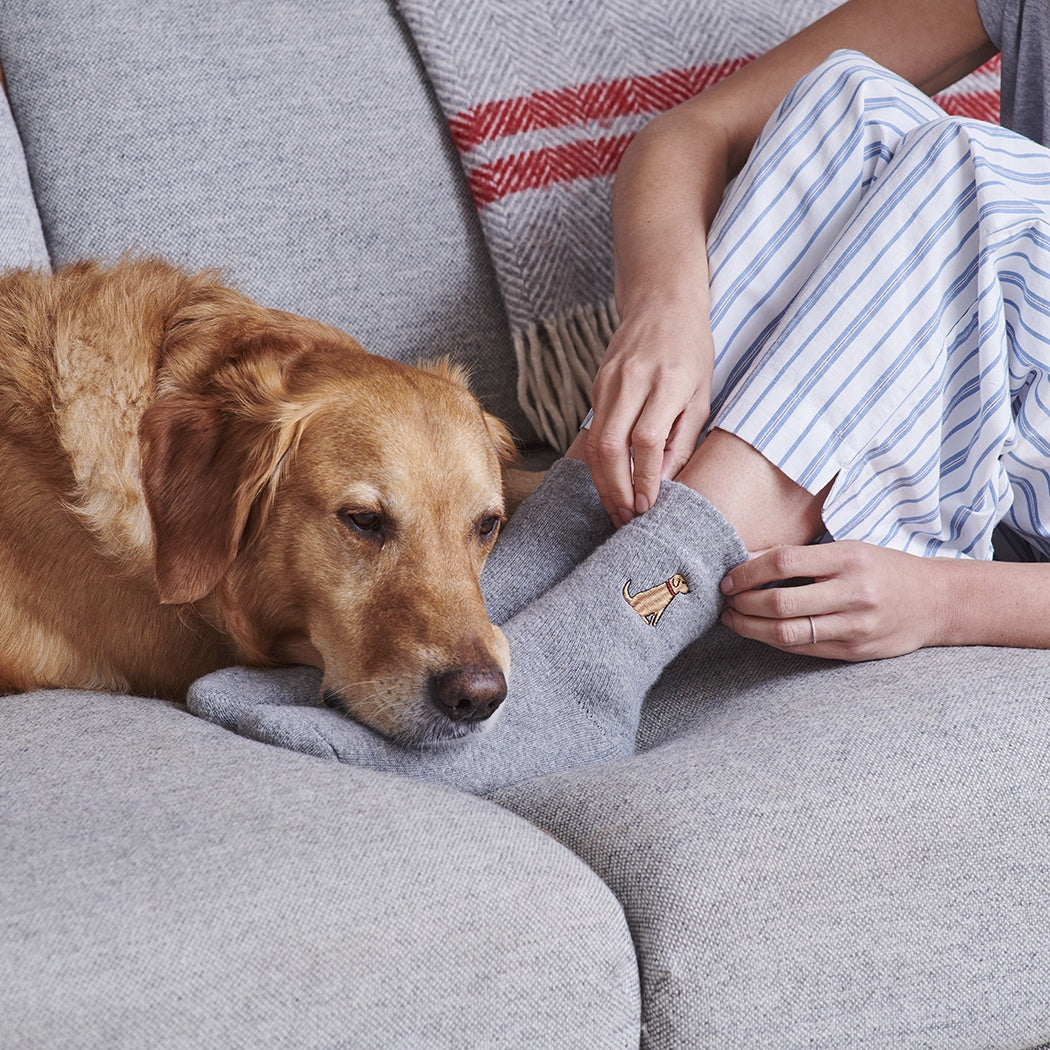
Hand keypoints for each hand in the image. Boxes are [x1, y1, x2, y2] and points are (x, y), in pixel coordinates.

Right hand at [581, 300, 712, 526]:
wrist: (661, 305)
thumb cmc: (690, 352)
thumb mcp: (701, 396)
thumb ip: (682, 440)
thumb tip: (665, 484)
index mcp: (667, 382)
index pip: (647, 441)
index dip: (645, 479)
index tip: (648, 506)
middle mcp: (631, 381)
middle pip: (611, 447)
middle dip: (616, 490)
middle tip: (626, 518)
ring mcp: (608, 382)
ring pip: (594, 443)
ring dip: (602, 482)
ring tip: (616, 507)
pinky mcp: (596, 385)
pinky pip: (593, 431)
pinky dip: (599, 462)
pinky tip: (611, 481)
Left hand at [719, 540, 944, 660]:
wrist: (938, 601)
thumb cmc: (884, 569)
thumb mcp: (850, 549)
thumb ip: (803, 556)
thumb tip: (747, 560)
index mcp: (849, 558)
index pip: (783, 561)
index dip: (747, 571)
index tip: (729, 577)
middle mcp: (853, 592)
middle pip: (779, 602)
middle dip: (742, 603)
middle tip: (725, 600)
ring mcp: (854, 626)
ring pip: (787, 632)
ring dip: (750, 627)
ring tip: (733, 619)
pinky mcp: (854, 651)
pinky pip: (802, 648)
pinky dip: (773, 641)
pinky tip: (758, 632)